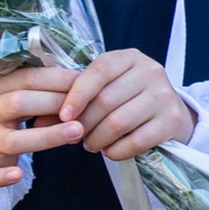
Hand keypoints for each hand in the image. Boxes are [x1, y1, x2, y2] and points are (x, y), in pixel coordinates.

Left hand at [0, 48, 193, 181]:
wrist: (172, 115)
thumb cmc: (128, 101)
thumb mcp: (105, 91)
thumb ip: (74, 101)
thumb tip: (36, 120)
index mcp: (129, 57)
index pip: (99, 71)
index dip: (77, 95)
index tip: (63, 116)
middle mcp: (150, 71)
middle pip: (106, 101)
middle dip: (85, 124)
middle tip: (77, 137)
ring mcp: (164, 95)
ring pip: (118, 122)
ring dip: (98, 140)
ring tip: (92, 146)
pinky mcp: (172, 120)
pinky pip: (136, 141)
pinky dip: (117, 151)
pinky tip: (111, 151)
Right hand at [0, 60, 85, 185]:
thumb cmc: (7, 106)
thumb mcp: (19, 89)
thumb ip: (45, 88)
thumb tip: (85, 84)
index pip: (29, 78)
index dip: (58, 80)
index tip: (86, 82)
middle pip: (19, 104)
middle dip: (55, 104)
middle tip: (86, 108)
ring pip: (13, 140)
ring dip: (47, 136)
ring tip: (77, 132)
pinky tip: (17, 175)